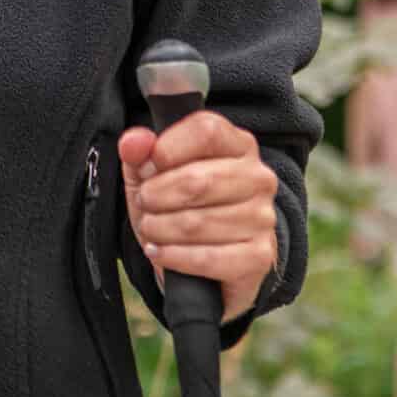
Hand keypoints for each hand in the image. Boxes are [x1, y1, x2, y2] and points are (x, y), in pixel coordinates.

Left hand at [117, 112, 280, 325]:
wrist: (204, 266)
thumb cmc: (179, 208)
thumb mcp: (153, 175)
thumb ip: (140, 152)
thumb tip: (134, 142)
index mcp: (238, 145)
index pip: (207, 131)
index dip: (167, 149)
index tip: (149, 167)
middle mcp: (258, 178)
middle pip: (199, 180)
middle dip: (157, 195)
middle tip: (145, 202)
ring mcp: (262, 218)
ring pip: (197, 223)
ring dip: (160, 228)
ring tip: (151, 228)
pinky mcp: (259, 257)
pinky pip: (206, 258)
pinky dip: (173, 256)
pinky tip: (159, 251)